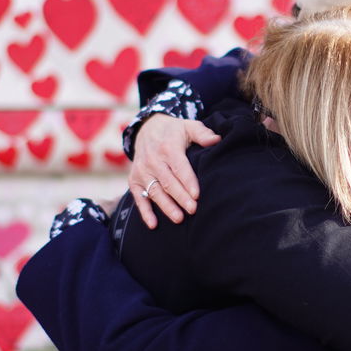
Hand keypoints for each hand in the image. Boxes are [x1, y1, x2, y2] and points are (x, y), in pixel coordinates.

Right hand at [128, 113, 217, 228]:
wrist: (146, 129)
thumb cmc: (173, 131)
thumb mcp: (188, 126)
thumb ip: (202, 133)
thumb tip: (217, 140)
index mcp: (168, 147)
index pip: (179, 167)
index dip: (188, 182)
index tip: (197, 195)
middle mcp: (152, 159)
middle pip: (168, 182)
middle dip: (180, 197)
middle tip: (193, 210)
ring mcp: (142, 171)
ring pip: (154, 191)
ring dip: (166, 206)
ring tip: (179, 218)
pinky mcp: (134, 179)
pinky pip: (138, 197)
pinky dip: (145, 211)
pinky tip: (154, 224)